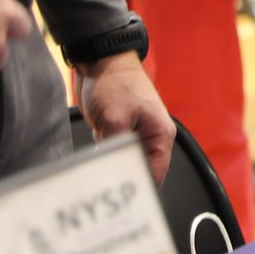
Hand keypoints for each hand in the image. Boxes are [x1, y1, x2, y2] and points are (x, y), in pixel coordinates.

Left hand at [80, 54, 176, 185]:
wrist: (99, 60)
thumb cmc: (114, 82)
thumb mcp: (114, 120)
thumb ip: (117, 151)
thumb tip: (112, 174)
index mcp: (160, 134)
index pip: (155, 174)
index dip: (139, 186)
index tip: (120, 194)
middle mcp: (151, 137)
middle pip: (140, 169)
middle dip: (122, 175)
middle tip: (104, 182)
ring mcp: (135, 134)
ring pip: (124, 161)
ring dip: (111, 163)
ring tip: (98, 167)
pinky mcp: (119, 131)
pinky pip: (113, 152)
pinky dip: (103, 154)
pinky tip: (94, 152)